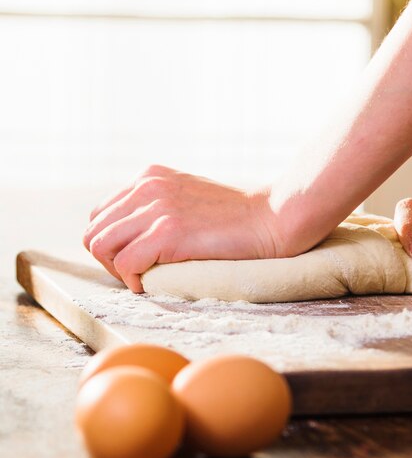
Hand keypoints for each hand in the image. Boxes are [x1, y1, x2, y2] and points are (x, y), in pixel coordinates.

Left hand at [83, 165, 284, 292]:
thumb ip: (158, 205)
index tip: (137, 257)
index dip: (113, 242)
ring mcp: (157, 208)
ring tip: (144, 276)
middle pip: (94, 231)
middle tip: (138, 272)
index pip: (101, 214)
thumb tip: (132, 234)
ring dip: (118, 270)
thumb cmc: (236, 216)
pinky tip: (153, 281)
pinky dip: (133, 280)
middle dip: (109, 258)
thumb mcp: (188, 196)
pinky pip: (125, 264)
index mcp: (150, 176)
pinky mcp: (169, 232)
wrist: (272, 218)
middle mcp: (147, 187)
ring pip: (101, 246)